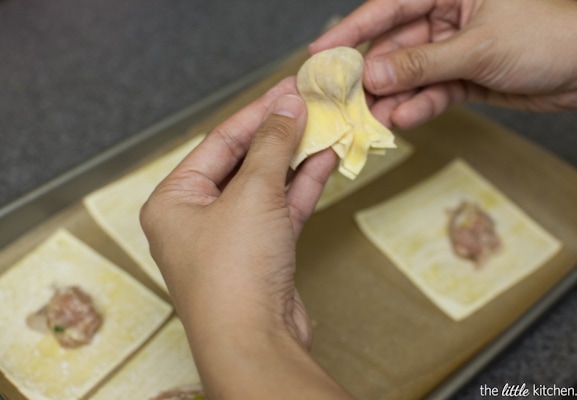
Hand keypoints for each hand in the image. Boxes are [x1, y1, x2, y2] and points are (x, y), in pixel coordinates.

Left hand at [140, 77, 352, 398]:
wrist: (254, 342)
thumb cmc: (233, 274)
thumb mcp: (252, 194)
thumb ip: (271, 146)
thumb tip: (286, 107)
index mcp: (174, 200)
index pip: (220, 142)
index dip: (257, 113)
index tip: (288, 90)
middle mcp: (197, 218)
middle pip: (243, 161)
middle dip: (278, 135)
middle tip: (309, 105)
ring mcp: (230, 237)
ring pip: (266, 186)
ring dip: (295, 158)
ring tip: (324, 128)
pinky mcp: (260, 254)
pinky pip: (281, 210)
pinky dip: (302, 186)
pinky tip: (324, 161)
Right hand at [310, 0, 576, 127]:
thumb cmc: (548, 36)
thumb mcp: (477, 47)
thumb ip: (423, 64)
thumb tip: (374, 75)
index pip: (389, 7)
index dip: (352, 30)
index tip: (321, 52)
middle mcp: (447, 16)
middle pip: (395, 47)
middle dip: (374, 76)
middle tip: (349, 101)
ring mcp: (454, 49)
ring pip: (411, 75)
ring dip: (394, 98)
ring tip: (376, 118)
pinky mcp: (463, 77)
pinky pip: (431, 92)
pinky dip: (419, 107)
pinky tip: (405, 119)